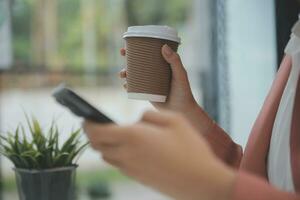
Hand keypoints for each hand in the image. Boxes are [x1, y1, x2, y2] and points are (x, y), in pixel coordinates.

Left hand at [83, 110, 235, 199]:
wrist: (201, 182)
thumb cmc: (190, 148)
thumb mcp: (174, 120)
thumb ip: (149, 115)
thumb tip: (137, 120)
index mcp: (132, 136)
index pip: (97, 131)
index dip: (88, 123)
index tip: (86, 117)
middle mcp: (126, 154)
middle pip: (97, 145)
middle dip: (92, 134)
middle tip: (97, 125)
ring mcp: (131, 169)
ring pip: (107, 156)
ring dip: (105, 145)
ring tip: (115, 136)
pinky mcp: (138, 178)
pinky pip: (119, 164)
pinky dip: (118, 155)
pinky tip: (131, 149)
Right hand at [119, 45, 196, 112]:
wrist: (181, 111)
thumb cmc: (184, 92)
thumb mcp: (180, 75)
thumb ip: (174, 61)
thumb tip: (163, 46)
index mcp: (163, 64)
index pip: (150, 51)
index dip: (140, 45)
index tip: (131, 42)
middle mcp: (155, 72)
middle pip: (139, 61)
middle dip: (128, 56)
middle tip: (123, 53)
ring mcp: (150, 82)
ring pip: (134, 74)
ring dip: (125, 71)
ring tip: (123, 73)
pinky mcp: (146, 92)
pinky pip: (134, 87)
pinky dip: (127, 85)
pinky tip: (125, 85)